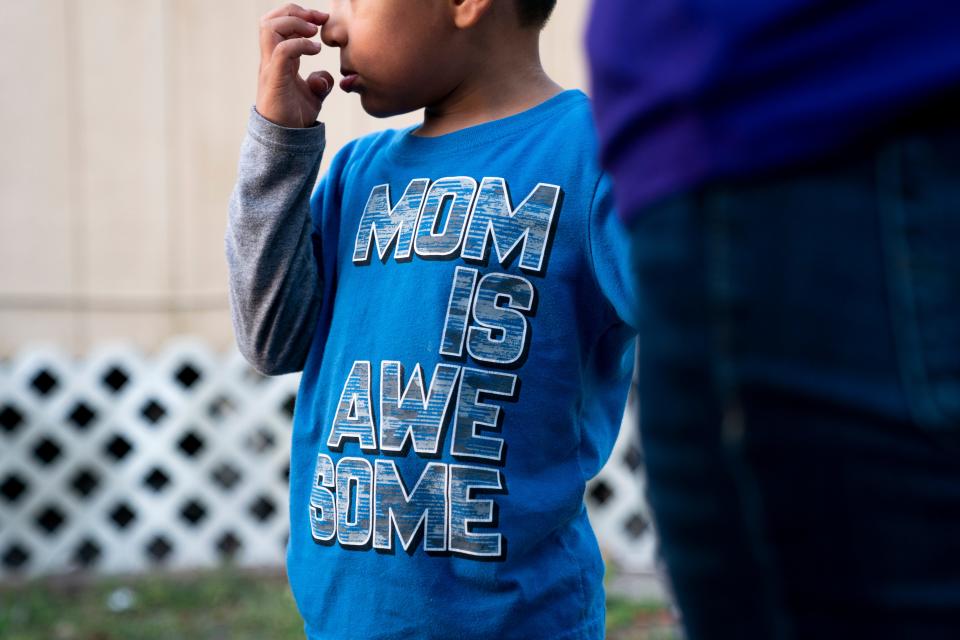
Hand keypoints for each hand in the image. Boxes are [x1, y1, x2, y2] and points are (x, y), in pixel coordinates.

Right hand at [256, 3, 333, 127]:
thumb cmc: (294, 118)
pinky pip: (281, 50)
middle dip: (294, 11)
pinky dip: (300, 44)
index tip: (321, 19)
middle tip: (318, 18)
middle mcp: (270, 59)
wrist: (286, 141)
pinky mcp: (274, 79)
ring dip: (294, 23)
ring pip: (269, 28)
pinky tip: (316, 50)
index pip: (278, 24)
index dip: (299, 15)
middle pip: (270, 20)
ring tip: (314, 31)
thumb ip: (320, 82)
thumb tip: (325, 76)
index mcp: (278, 59)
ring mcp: (270, 68)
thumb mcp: (313, 96)